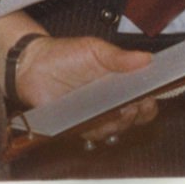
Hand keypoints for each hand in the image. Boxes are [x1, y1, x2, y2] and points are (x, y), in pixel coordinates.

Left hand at [12, 35, 158, 141]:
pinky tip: (99, 119)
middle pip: (136, 118)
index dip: (151, 101)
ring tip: (118, 111)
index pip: (145, 99)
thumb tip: (147, 59)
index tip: (153, 96)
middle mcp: (111, 103)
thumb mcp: (95, 50)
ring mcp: (95, 115)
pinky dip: (98, 129)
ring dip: (121, 122)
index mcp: (121, 84)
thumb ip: (120, 57)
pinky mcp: (78, 125)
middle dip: (140, 113)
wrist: (31, 65)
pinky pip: (93, 134)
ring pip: (117, 129)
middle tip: (136, 103)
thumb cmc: (64, 54)